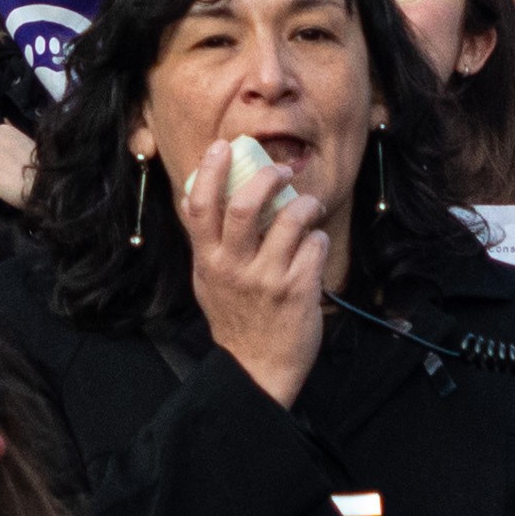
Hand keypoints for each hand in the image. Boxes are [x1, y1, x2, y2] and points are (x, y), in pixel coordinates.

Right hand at [175, 134, 326, 407]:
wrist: (257, 368)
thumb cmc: (234, 319)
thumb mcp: (206, 280)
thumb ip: (205, 241)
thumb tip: (195, 195)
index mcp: (208, 260)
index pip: (201, 205)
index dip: (210, 170)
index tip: (223, 147)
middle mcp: (235, 266)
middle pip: (246, 205)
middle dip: (267, 177)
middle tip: (281, 170)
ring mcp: (267, 278)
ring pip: (292, 220)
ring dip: (306, 205)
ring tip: (309, 207)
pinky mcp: (298, 289)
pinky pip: (315, 246)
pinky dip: (319, 240)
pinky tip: (315, 247)